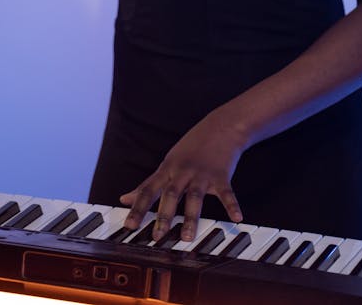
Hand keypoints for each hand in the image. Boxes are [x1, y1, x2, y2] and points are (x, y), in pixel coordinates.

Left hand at [120, 110, 244, 242]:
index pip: (148, 189)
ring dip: (190, 218)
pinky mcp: (221, 175)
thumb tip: (125, 198)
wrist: (221, 126)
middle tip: (157, 236)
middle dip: (163, 216)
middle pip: (170, 194)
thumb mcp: (167, 163)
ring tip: (186, 237)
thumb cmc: (192, 147)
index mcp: (167, 169)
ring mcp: (202, 173)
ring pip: (194, 197)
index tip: (128, 226)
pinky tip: (236, 218)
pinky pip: (226, 193)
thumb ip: (149, 183)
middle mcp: (182, 171)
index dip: (138, 208)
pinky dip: (232, 205)